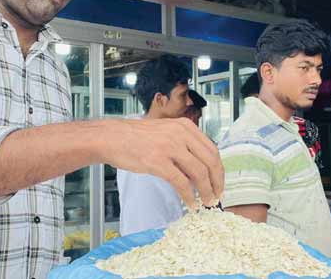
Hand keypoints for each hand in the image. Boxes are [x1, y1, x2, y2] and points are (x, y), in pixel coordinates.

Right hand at [102, 117, 223, 208]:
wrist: (112, 137)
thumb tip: (200, 169)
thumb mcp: (166, 132)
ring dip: (206, 191)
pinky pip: (181, 182)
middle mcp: (181, 134)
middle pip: (210, 161)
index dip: (219, 170)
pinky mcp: (158, 161)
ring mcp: (170, 147)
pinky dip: (189, 196)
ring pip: (199, 173)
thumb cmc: (136, 137)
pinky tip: (190, 203)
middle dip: (217, 182)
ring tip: (206, 202)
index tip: (219, 183)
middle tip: (217, 196)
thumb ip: (184, 145)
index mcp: (185, 126)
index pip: (212, 150)